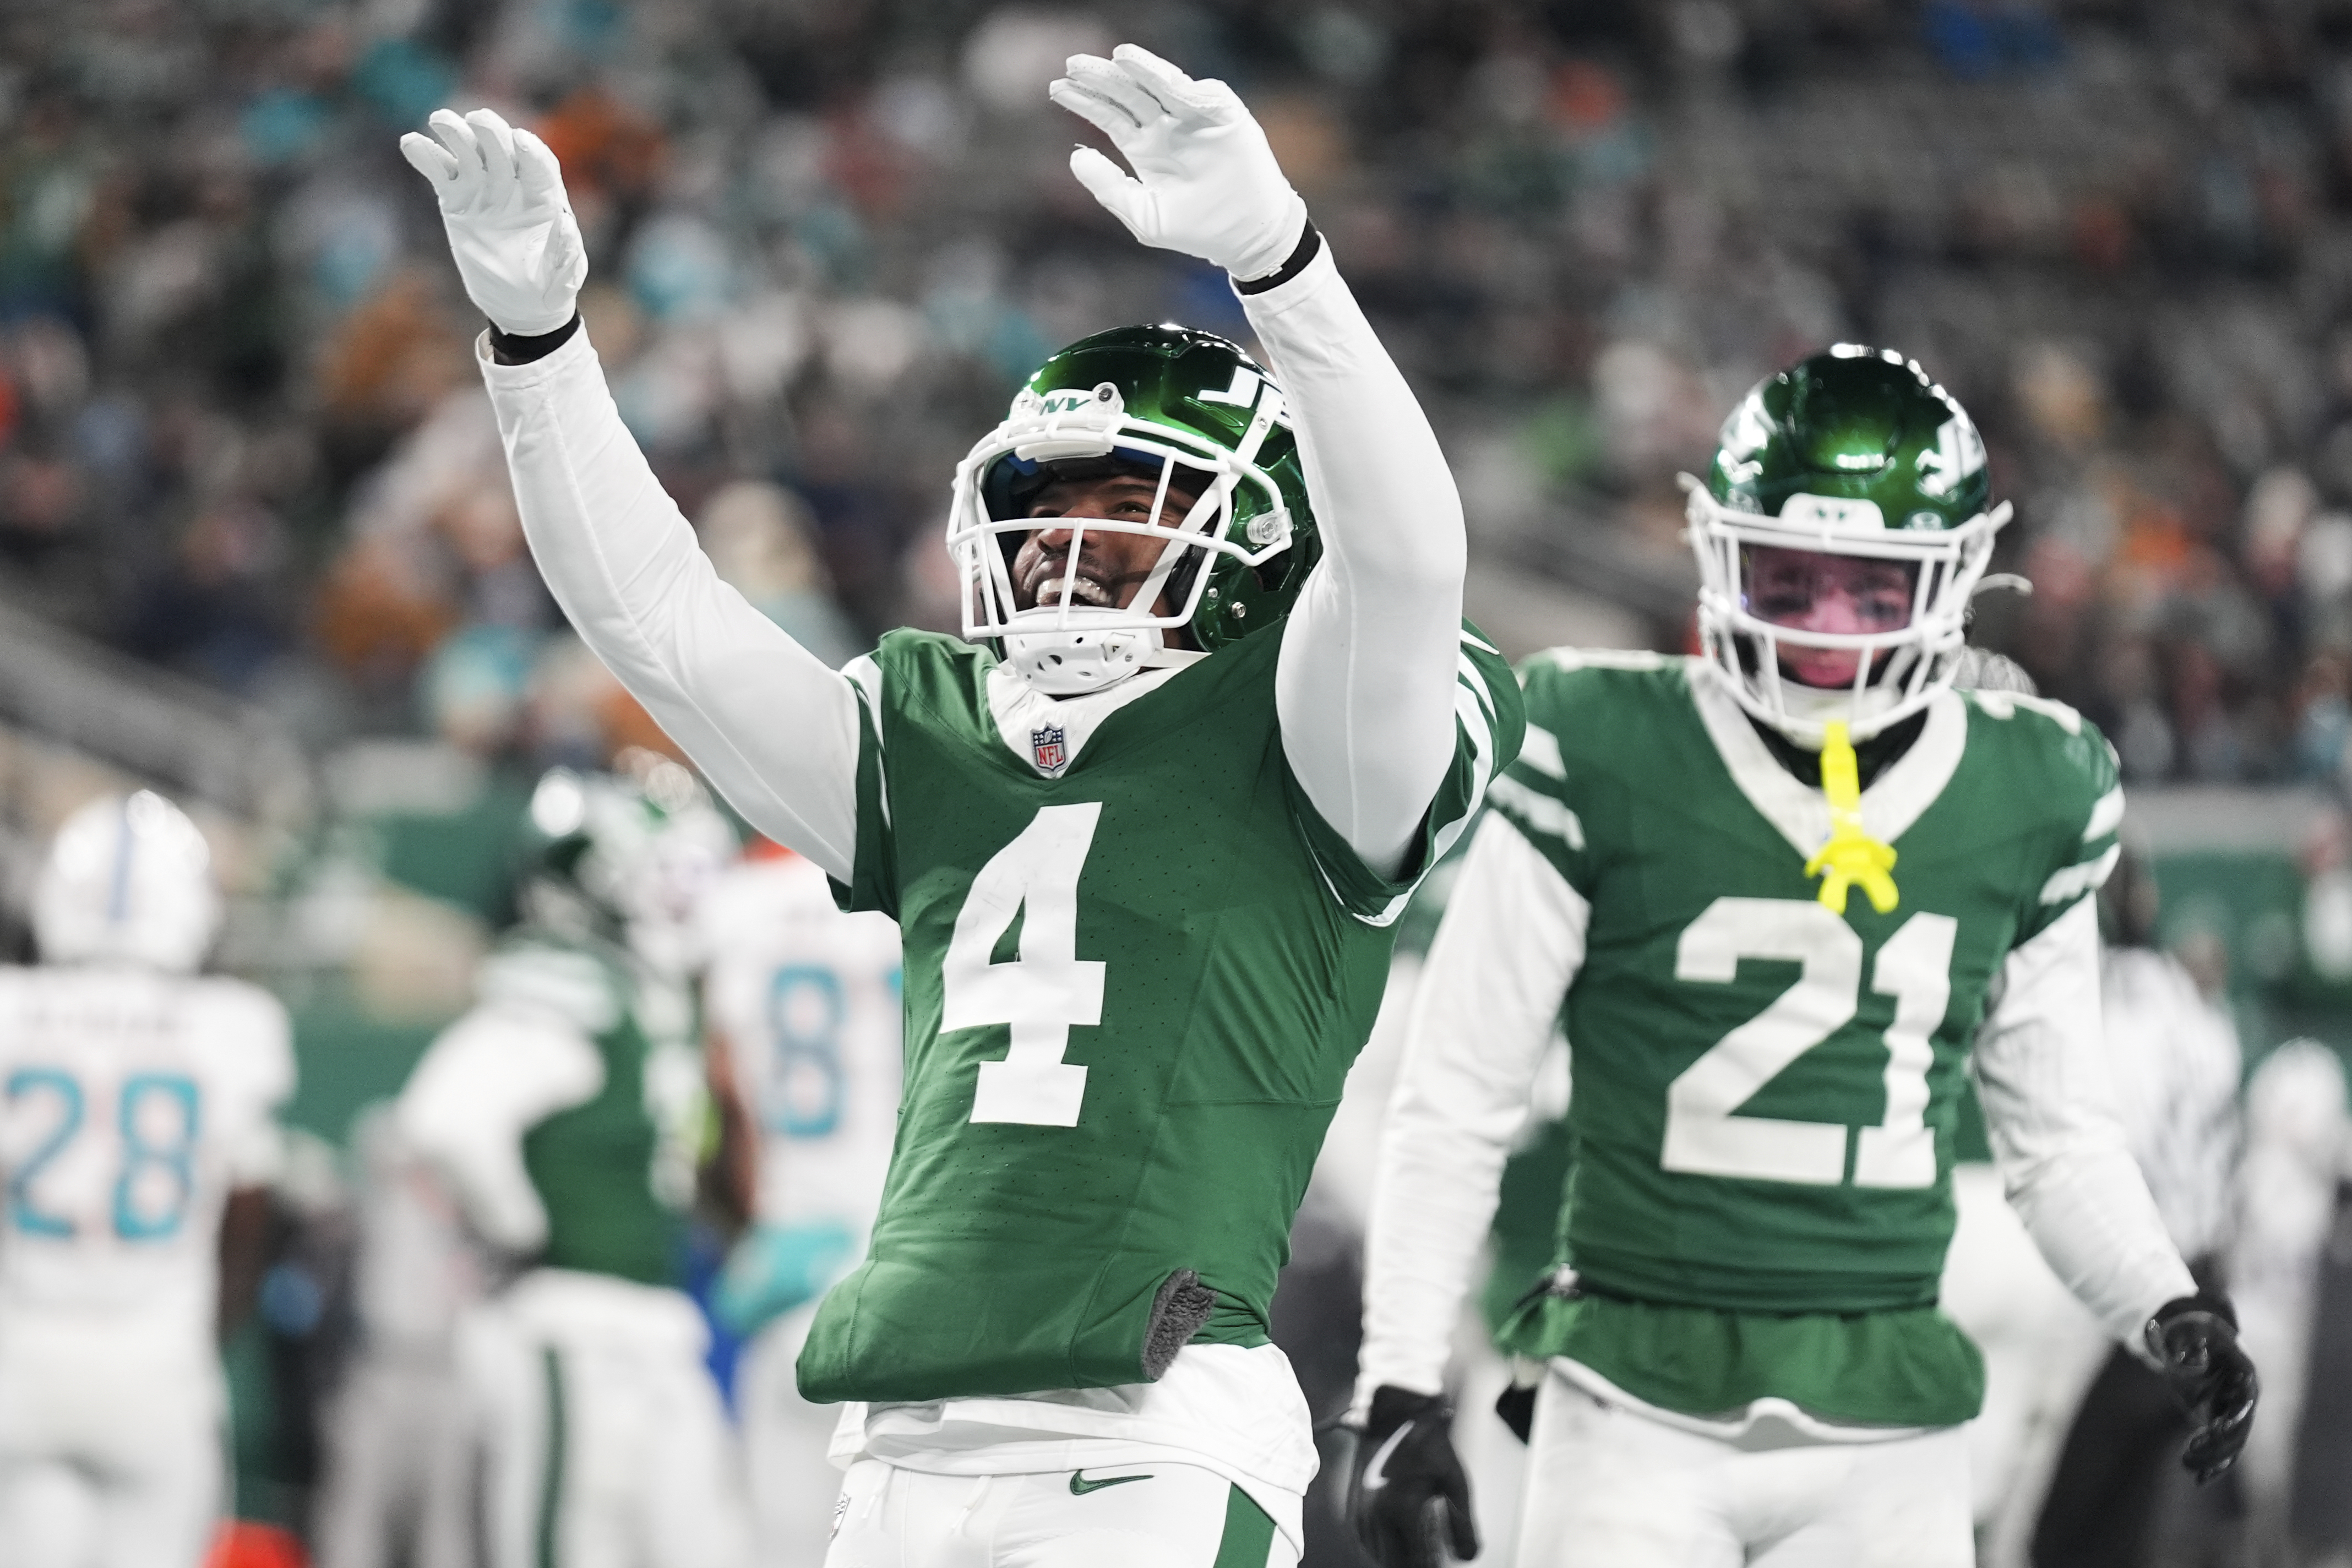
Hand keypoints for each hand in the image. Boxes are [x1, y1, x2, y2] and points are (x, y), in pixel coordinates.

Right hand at [399, 108, 586, 337]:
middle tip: (477, 120)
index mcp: (546, 199)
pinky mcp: (457, 199)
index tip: (520, 141)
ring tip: (440, 120)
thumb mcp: (561, 279)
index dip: (532, 152)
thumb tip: (564, 224)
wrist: (517, 303)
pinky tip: (411, 142)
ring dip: (457, 135)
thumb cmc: (547, 288)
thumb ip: (563, 253)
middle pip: (504, 150)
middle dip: (493, 134)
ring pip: (471, 154)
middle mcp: (515, 186)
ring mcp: (484, 189)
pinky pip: (441, 173)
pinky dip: (427, 156)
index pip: (541, 166)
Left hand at [1050, 45, 1307, 280]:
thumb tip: (1075, 156)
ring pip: (1159, 86)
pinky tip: (1153, 75)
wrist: (1246, 236)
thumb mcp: (1144, 215)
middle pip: (1128, 93)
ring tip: (1114, 58)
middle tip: (1072, 64)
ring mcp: (1194, 118)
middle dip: (1101, 78)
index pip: (1109, 115)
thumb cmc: (1197, 228)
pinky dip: (1175, 83)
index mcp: (1145, 147)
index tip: (1056, 88)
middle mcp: (1166, 126)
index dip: (1083, 101)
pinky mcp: (1223, 116)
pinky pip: (1197, 94)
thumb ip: (1108, 188)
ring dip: (1137, 70)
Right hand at [1345, 1387, 1479, 1566]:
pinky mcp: (1352, 1507)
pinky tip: (1395, 1542)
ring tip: (1416, 1551)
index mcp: (1403, 1509)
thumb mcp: (1456, 1483)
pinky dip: (1380, 1548)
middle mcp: (1376, 1513)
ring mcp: (1360, 1511)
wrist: (1396, 1414)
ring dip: (1396, 1558)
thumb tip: (1467, 1557)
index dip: (1433, 1566)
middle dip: (1415, 1563)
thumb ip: (1464, 1526)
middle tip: (1431, 1559)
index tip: (1441, 1563)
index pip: (1419, 1562)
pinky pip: (1364, 1541)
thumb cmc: (1430, 1446)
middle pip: (1395, 1564)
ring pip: (1377, 1556)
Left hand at [2146, 1293, 2258, 1483]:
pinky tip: (2200, 1478)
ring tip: (2187, 1463)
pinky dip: (2213, 1463)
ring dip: (2212, 1456)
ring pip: (2231, 1442)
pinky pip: (2222, 1446)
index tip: (2221, 1428)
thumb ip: (2186, 1343)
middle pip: (2240, 1427)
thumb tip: (2188, 1359)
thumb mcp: (2186, 1330)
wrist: (2189, 1331)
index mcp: (2243, 1372)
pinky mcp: (2220, 1418)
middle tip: (2192, 1451)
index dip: (2236, 1415)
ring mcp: (2233, 1408)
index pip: (2245, 1399)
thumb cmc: (2189, 1327)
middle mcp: (2244, 1394)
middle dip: (2219, 1443)